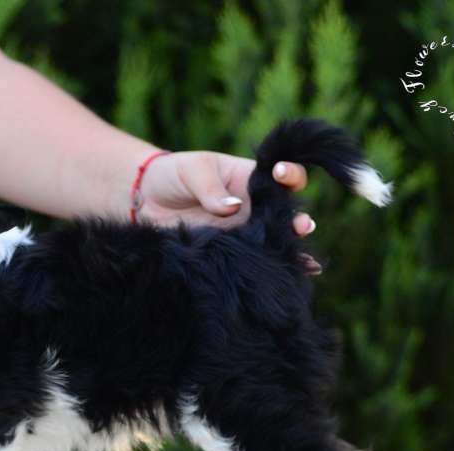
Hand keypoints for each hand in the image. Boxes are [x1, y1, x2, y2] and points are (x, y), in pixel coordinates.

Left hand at [136, 151, 321, 272]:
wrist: (148, 202)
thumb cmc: (175, 176)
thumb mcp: (193, 172)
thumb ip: (211, 189)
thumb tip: (233, 208)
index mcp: (250, 178)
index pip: (281, 175)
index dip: (288, 174)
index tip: (280, 174)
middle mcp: (254, 207)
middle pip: (284, 214)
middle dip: (297, 221)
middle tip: (302, 226)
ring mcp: (244, 231)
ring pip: (275, 241)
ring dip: (290, 249)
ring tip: (304, 259)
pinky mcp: (231, 251)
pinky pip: (255, 260)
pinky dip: (274, 268)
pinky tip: (295, 277)